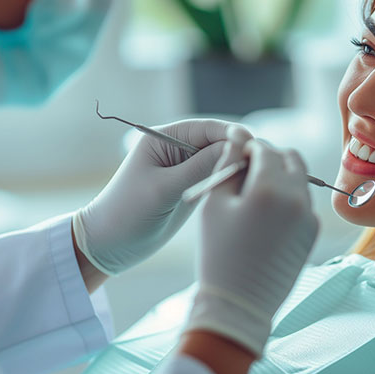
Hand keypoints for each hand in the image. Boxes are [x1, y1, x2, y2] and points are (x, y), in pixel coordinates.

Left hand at [73, 119, 252, 274]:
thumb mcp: (164, 190)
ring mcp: (187, 169)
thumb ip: (199, 168)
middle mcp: (178, 148)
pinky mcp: (193, 188)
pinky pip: (219, 178)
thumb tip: (236, 148)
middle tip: (265, 167)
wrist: (110, 246)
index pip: (208, 128)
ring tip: (260, 180)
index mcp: (165, 138)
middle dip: (241, 151)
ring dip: (239, 168)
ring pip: (223, 161)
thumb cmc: (128, 213)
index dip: (233, 135)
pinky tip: (247, 191)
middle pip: (220, 142)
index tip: (254, 147)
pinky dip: (233, 182)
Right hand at [184, 133, 319, 356]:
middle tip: (247, 170)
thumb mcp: (214, 204)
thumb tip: (237, 136)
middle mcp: (297, 200)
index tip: (235, 154)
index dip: (248, 146)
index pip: (265, 149)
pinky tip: (265, 218)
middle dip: (270, 157)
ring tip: (252, 197)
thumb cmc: (218, 253)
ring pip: (299, 180)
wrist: (239, 304)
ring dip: (280, 177)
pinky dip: (288, 199)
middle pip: (291, 158)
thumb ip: (228, 164)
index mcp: (270, 189)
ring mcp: (309, 218)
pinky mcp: (312, 234)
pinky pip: (303, 203)